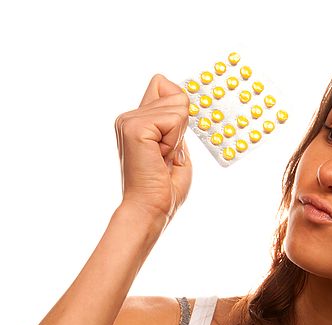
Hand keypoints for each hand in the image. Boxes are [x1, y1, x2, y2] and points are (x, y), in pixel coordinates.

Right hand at [114, 74, 191, 225]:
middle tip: (164, 157)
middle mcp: (128, 117)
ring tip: (161, 159)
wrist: (150, 210)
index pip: (163, 84)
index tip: (170, 144)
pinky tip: (159, 158)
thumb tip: (182, 100)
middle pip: (176, 94)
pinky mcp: (134, 127)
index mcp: (136, 122)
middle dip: (181, 129)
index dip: (178, 110)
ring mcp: (129, 120)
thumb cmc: (163, 190)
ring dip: (177, 138)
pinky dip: (174, 141)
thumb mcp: (176, 149)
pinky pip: (175, 119)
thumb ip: (177, 123)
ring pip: (178, 105)